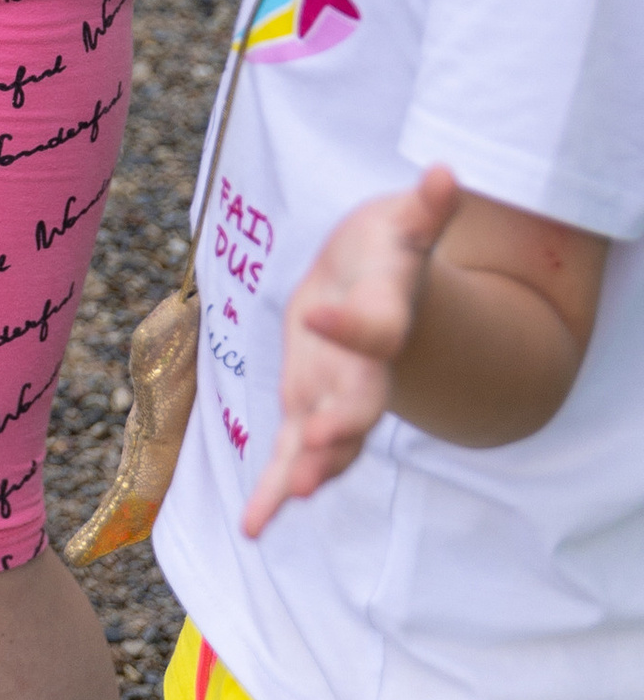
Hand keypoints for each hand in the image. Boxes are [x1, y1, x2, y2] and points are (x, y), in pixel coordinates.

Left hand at [244, 168, 460, 535]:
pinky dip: (276, 493)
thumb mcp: (404, 225)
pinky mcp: (315, 411)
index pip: (370, 323)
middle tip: (323, 443)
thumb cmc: (389, 251)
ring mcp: (343, 396)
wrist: (387, 294)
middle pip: (360, 402)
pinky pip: (296, 458)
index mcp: (384, 317)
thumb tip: (445, 171)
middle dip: (343, 424)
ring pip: (328, 444)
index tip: (317, 312)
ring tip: (284, 500)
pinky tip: (253, 528)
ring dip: (308, 470)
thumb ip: (427, 210)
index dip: (348, 322)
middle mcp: (368, 368)